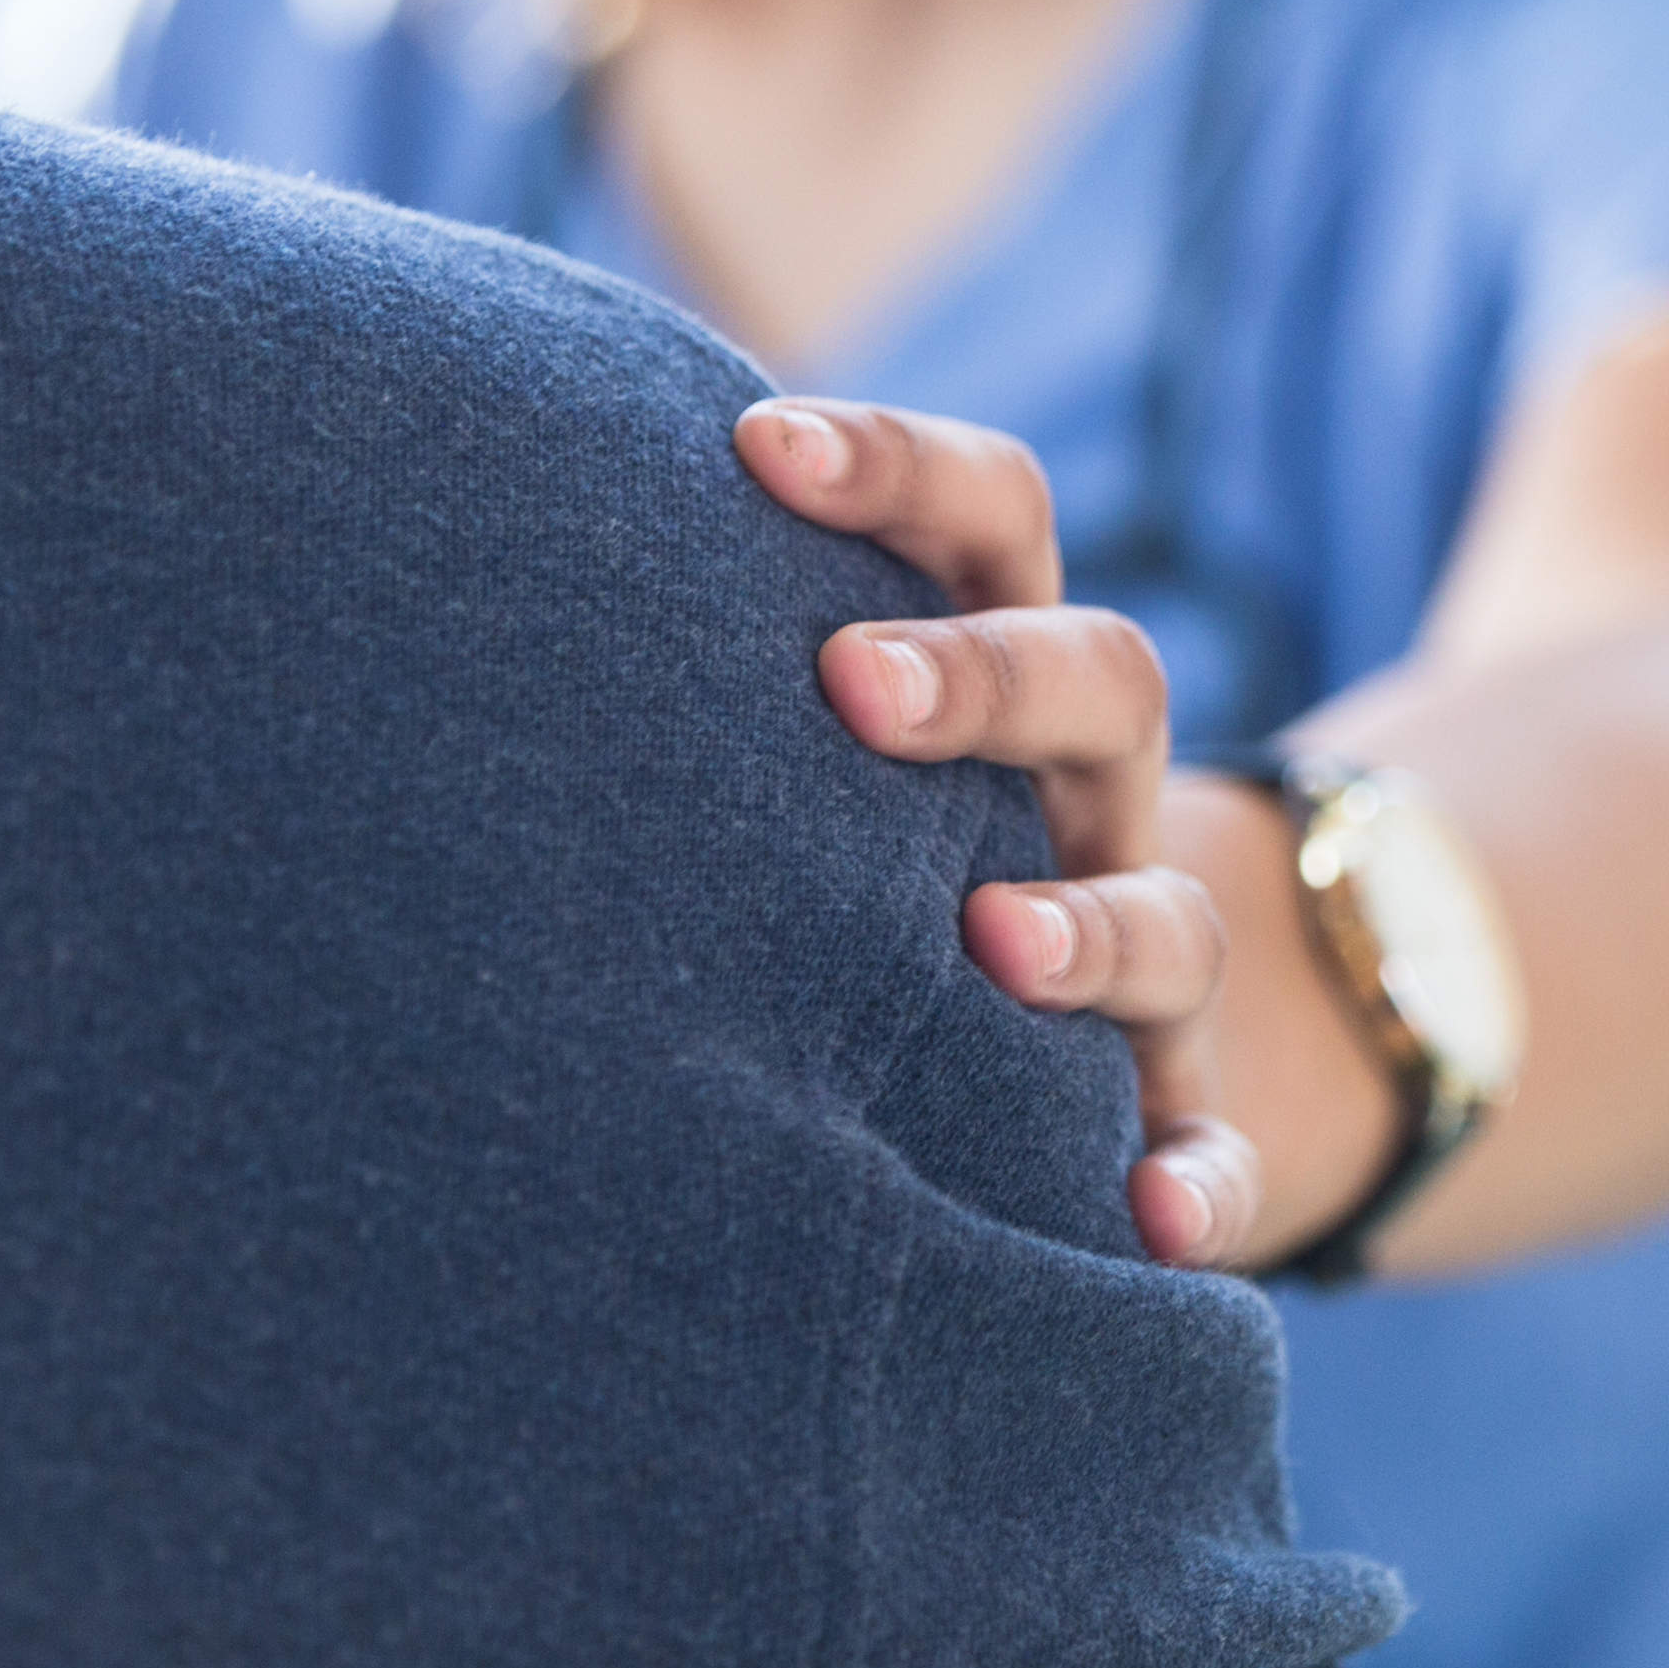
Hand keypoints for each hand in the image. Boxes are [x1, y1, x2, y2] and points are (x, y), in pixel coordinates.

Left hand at [737, 398, 1263, 1269]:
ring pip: (1171, 914)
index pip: (991, 512)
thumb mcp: (825, 719)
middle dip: (985, 674)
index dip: (896, 466)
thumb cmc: (862, 829)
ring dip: (1095, 924)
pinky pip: (1214, 1144)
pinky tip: (1152, 1225)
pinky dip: (1199, 1180)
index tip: (759, 442)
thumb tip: (453, 534)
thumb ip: (717, 636)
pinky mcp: (1176, 1106)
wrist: (1052, 1016)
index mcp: (1002, 660)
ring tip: (990, 943)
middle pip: (1104, 677)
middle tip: (851, 685)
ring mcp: (1153, 950)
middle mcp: (1090, 787)